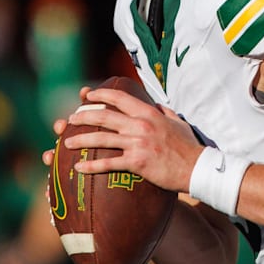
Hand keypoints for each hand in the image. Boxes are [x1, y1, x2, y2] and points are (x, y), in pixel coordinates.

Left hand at [60, 85, 202, 193]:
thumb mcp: (178, 122)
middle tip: (70, 119)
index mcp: (148, 113)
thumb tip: (158, 105)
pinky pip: (109, 163)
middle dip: (83, 116)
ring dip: (81, 140)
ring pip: (102, 139)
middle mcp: (140, 125)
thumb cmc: (188, 146)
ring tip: (66, 143)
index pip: (119, 98)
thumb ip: (165, 112)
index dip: (100, 95)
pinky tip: (79, 168)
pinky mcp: (136, 163)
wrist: (197, 167)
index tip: (87, 96)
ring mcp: (137, 144)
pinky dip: (92, 165)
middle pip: (104, 117)